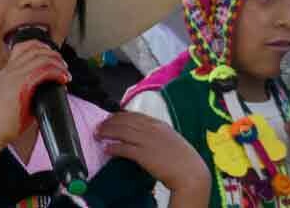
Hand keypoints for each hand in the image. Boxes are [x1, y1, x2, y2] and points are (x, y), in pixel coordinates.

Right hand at [0, 40, 70, 145]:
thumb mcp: (13, 96)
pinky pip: (44, 71)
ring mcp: (15, 76)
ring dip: (57, 63)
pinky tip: (62, 79)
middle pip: (35, 49)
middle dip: (53, 54)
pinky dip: (57, 73)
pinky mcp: (22, 85)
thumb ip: (27, 87)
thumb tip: (47, 87)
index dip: (41, 47)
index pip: (23, 47)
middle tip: (63, 64)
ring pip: (42, 58)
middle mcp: (10, 69)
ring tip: (65, 72)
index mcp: (7, 71)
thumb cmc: (3, 120)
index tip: (52, 55)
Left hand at [95, 112, 210, 193]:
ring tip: (97, 134)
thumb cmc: (184, 160)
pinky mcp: (144, 154)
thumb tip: (143, 136)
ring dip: (107, 132)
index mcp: (159, 124)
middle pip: (125, 121)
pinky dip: (113, 147)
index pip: (134, 115)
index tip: (110, 117)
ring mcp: (147, 141)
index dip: (119, 115)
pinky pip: (124, 148)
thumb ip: (157, 134)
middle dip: (109, 122)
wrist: (191, 173)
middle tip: (99, 125)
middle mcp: (152, 129)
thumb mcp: (170, 139)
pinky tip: (106, 148)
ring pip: (121, 131)